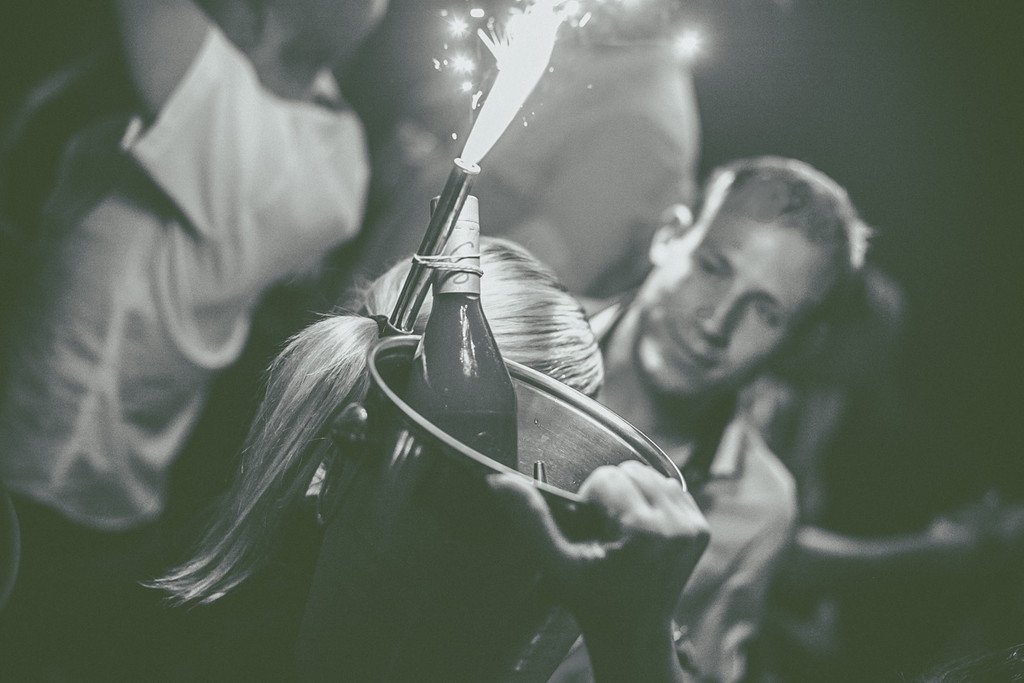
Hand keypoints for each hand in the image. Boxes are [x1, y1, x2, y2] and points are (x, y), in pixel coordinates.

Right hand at [487, 460, 708, 636]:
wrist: (634, 629)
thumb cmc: (593, 599)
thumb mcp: (556, 563)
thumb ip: (530, 520)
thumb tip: (499, 481)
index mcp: (642, 532)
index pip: (606, 478)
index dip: (590, 501)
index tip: (593, 532)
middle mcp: (675, 526)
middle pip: (631, 470)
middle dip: (613, 494)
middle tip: (607, 533)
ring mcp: (692, 527)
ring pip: (651, 474)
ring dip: (633, 494)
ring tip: (624, 531)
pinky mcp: (701, 528)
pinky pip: (671, 487)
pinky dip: (653, 500)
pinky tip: (643, 530)